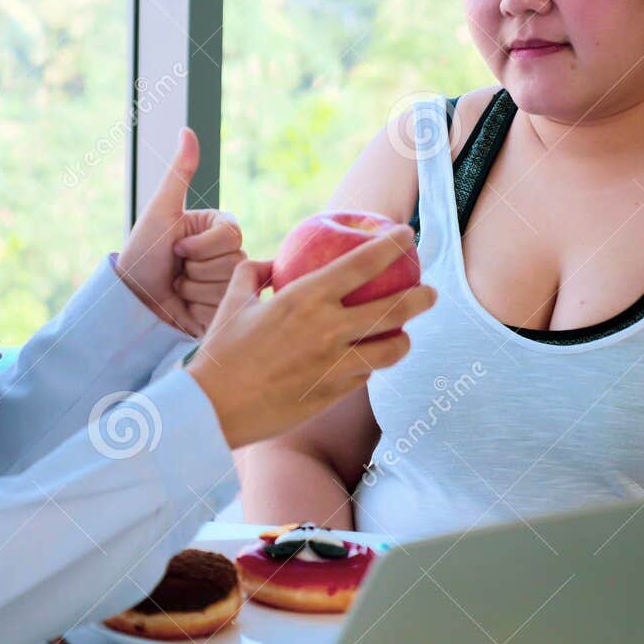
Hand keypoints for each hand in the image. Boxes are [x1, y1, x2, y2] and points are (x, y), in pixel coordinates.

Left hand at [115, 128, 246, 336]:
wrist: (130, 299)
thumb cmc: (143, 252)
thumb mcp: (161, 210)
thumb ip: (180, 173)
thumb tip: (187, 130)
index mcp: (219, 229)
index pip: (232, 235)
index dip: (200, 245)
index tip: (176, 247)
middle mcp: (228, 255)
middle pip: (233, 263)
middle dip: (195, 269)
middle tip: (176, 269)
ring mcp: (227, 285)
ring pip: (227, 289)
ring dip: (194, 291)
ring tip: (177, 287)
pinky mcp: (223, 312)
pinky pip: (223, 312)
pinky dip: (197, 311)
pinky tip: (184, 306)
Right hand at [186, 226, 435, 448]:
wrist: (213, 409)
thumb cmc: (221, 352)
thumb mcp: (234, 301)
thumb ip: (255, 274)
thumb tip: (272, 264)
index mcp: (305, 298)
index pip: (363, 263)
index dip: (391, 245)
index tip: (405, 235)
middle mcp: (328, 330)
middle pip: (395, 310)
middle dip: (421, 298)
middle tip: (429, 293)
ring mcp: (335, 366)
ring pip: (391, 351)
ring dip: (403, 341)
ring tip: (404, 337)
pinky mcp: (334, 395)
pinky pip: (364, 376)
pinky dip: (368, 366)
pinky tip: (365, 362)